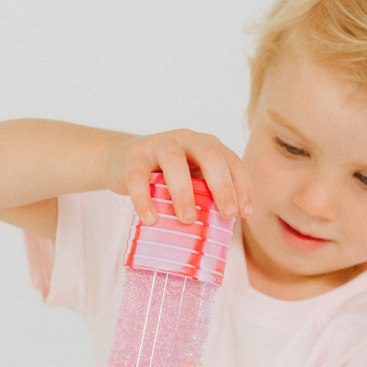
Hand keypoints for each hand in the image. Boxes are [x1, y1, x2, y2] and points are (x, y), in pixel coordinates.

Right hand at [100, 129, 252, 224]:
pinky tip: (151, 219)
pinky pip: (138, 177)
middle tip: (227, 214)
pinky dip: (144, 199)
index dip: (242, 187)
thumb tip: (226, 227)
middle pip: (210, 156)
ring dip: (184, 193)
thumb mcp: (192, 180)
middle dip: (223, 186)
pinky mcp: (132, 156)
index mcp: (207, 145)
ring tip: (188, 220)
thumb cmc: (167, 176)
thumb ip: (208, 195)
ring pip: (174, 163)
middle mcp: (187, 140)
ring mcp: (158, 144)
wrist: (123, 160)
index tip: (244, 214)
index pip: (232, 162)